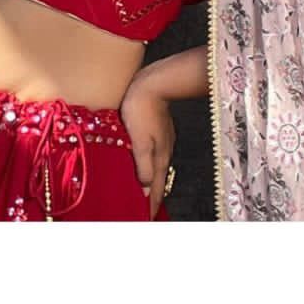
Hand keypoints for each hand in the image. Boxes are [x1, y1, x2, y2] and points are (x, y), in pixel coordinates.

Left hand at [119, 69, 174, 220]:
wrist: (153, 82)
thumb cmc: (141, 108)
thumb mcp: (139, 140)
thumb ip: (143, 166)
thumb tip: (146, 190)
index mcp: (159, 157)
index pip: (156, 190)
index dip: (151, 207)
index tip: (147, 221)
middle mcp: (164, 152)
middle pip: (159, 182)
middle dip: (152, 200)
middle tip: (144, 214)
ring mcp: (163, 142)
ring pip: (157, 169)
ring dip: (151, 185)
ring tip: (144, 196)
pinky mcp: (159, 132)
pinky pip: (155, 157)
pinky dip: (149, 169)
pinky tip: (144, 167)